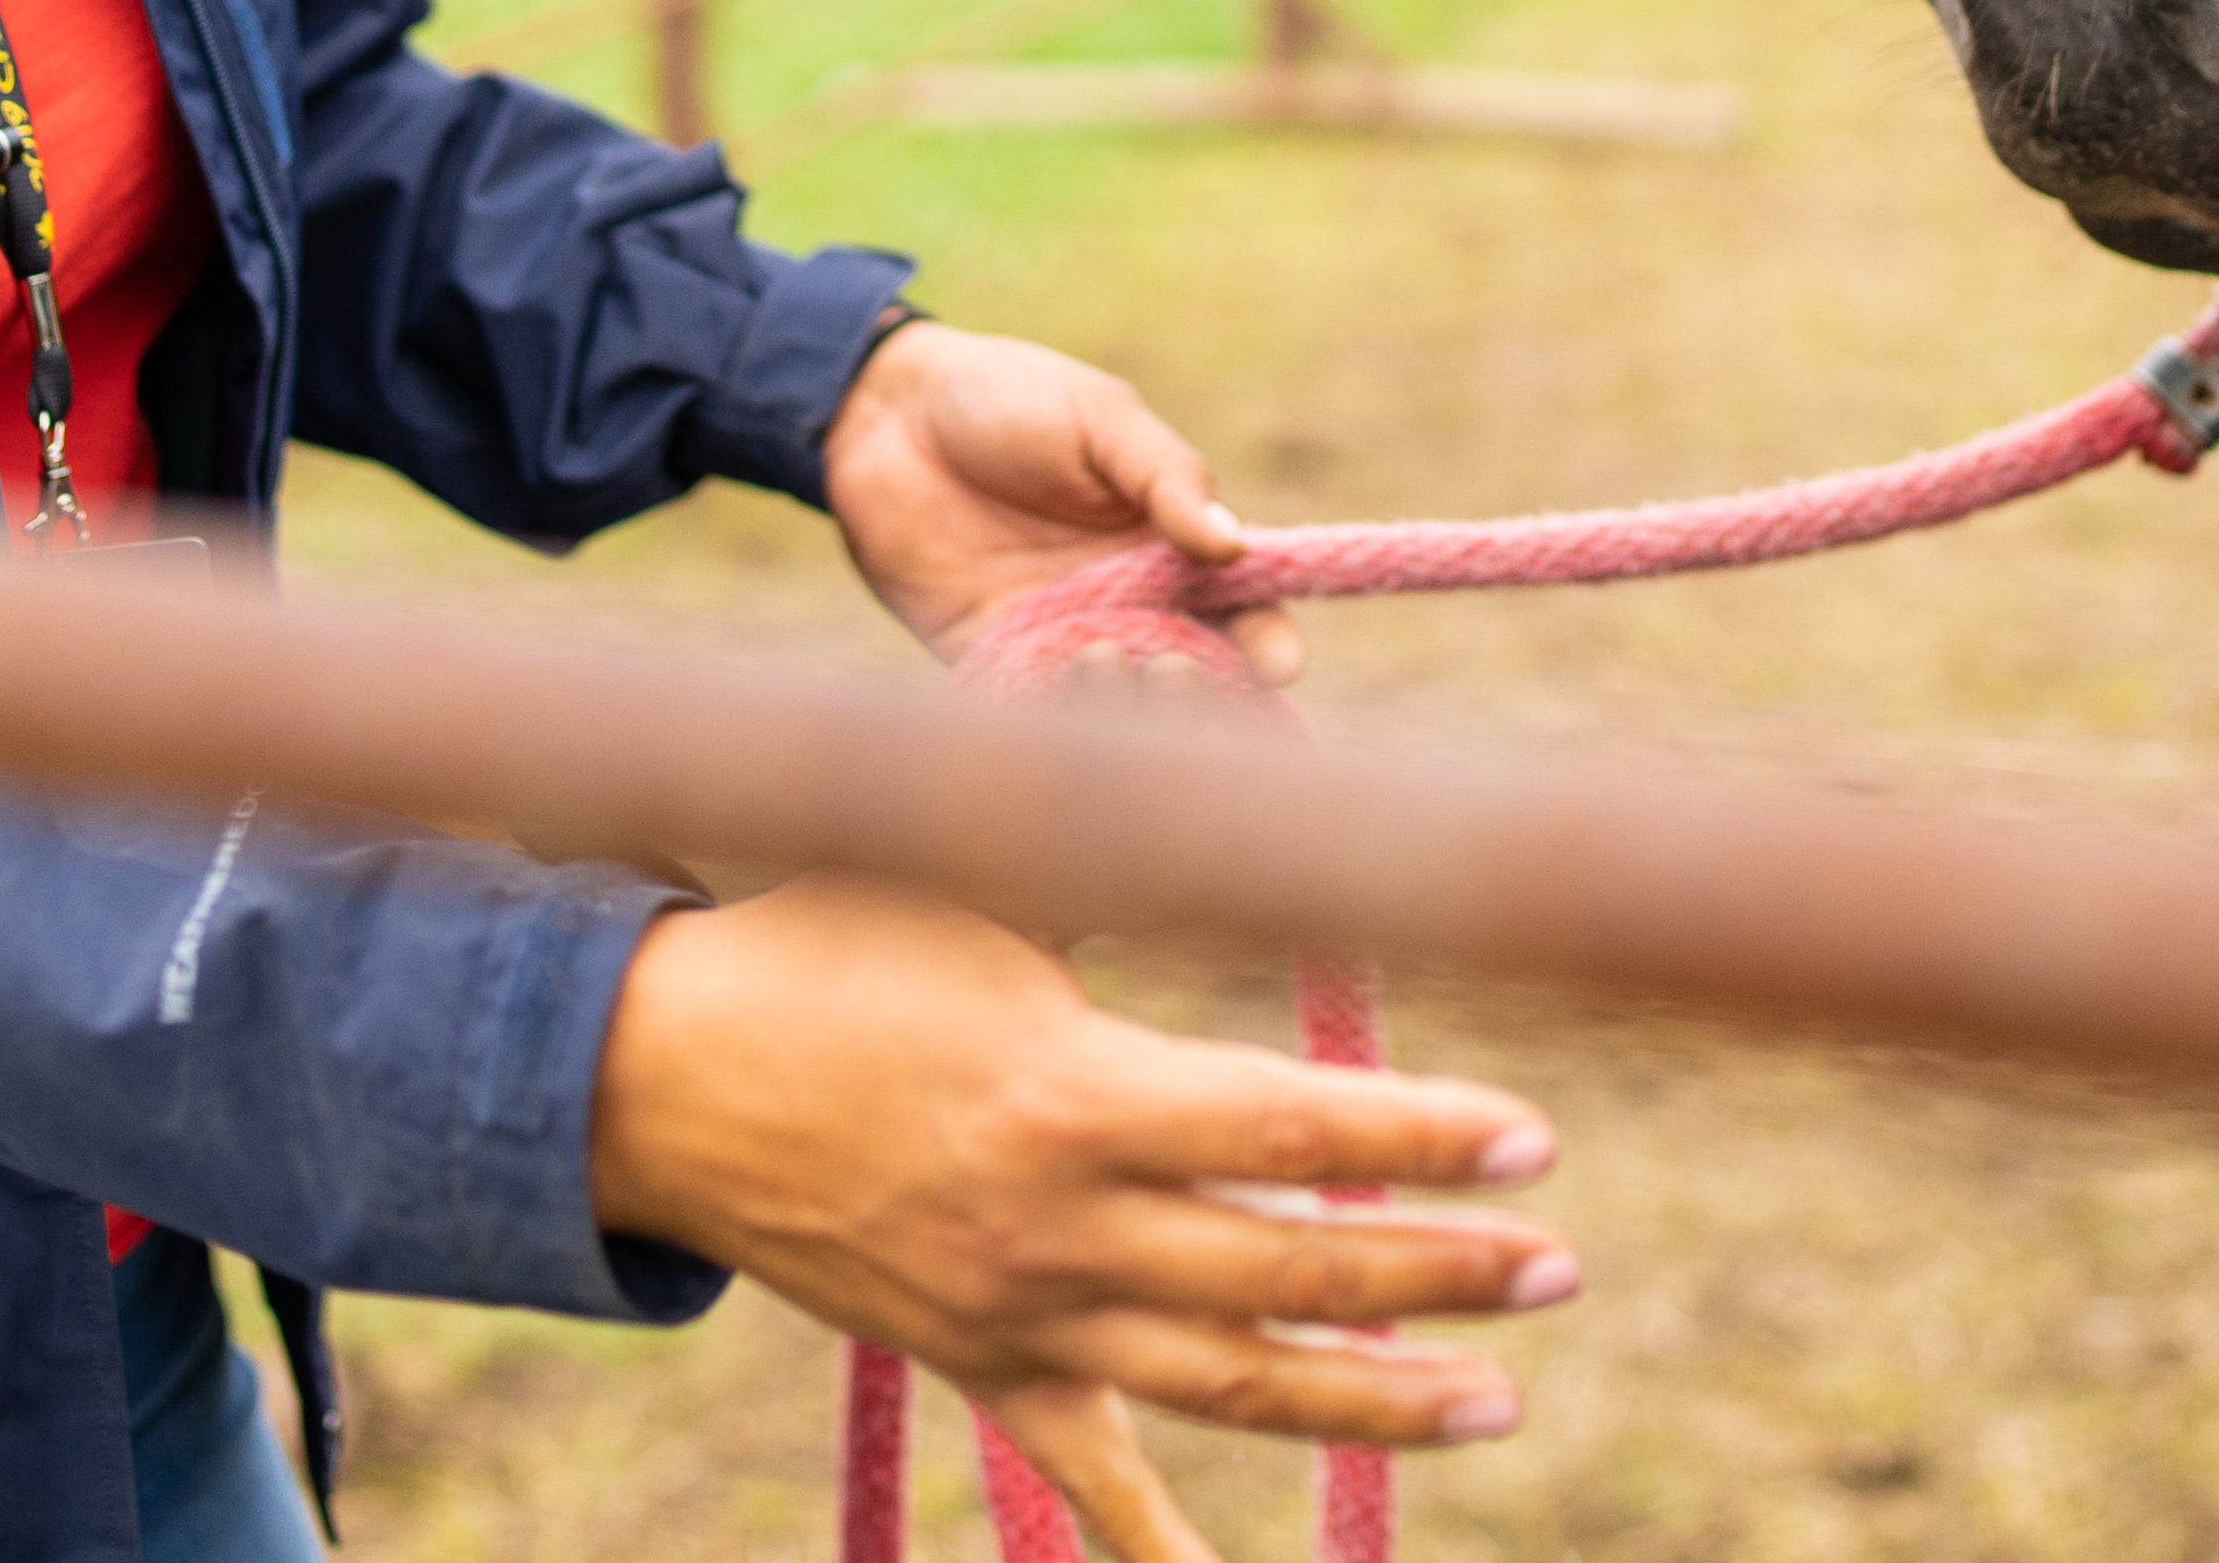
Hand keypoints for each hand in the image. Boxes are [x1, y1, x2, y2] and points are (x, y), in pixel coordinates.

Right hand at [588, 873, 1569, 1562]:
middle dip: (1438, 1274)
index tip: (1535, 1143)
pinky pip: (1090, 1479)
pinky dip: (1163, 1549)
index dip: (1421, 1140)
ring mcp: (1023, 1316)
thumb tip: (1229, 737)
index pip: (1292, 1133)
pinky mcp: (986, 1366)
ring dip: (1368, 1399)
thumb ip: (1119, 839)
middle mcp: (1061, 1228)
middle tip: (1557, 1267)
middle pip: (1288, 1272)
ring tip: (1495, 1399)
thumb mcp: (978, 877)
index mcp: (1075, 1096)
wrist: (661, 1077)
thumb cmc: (829, 943)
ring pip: (1227, 1384)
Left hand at [821, 319, 1303, 685]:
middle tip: (1177, 666)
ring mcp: (1060, 641)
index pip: (1244, 616)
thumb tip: (1236, 546)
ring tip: (1101, 656)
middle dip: (1203, 694)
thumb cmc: (1008, 397)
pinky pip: (1035, 714)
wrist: (885, 413)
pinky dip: (1054, 720)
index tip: (1274, 664)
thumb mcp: (1101, 419)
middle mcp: (1126, 607)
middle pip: (1193, 682)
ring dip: (1128, 709)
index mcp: (1170, 549)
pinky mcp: (989, 663)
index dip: (1269, 647)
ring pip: (1120, 711)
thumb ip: (1167, 477)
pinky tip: (1049, 688)